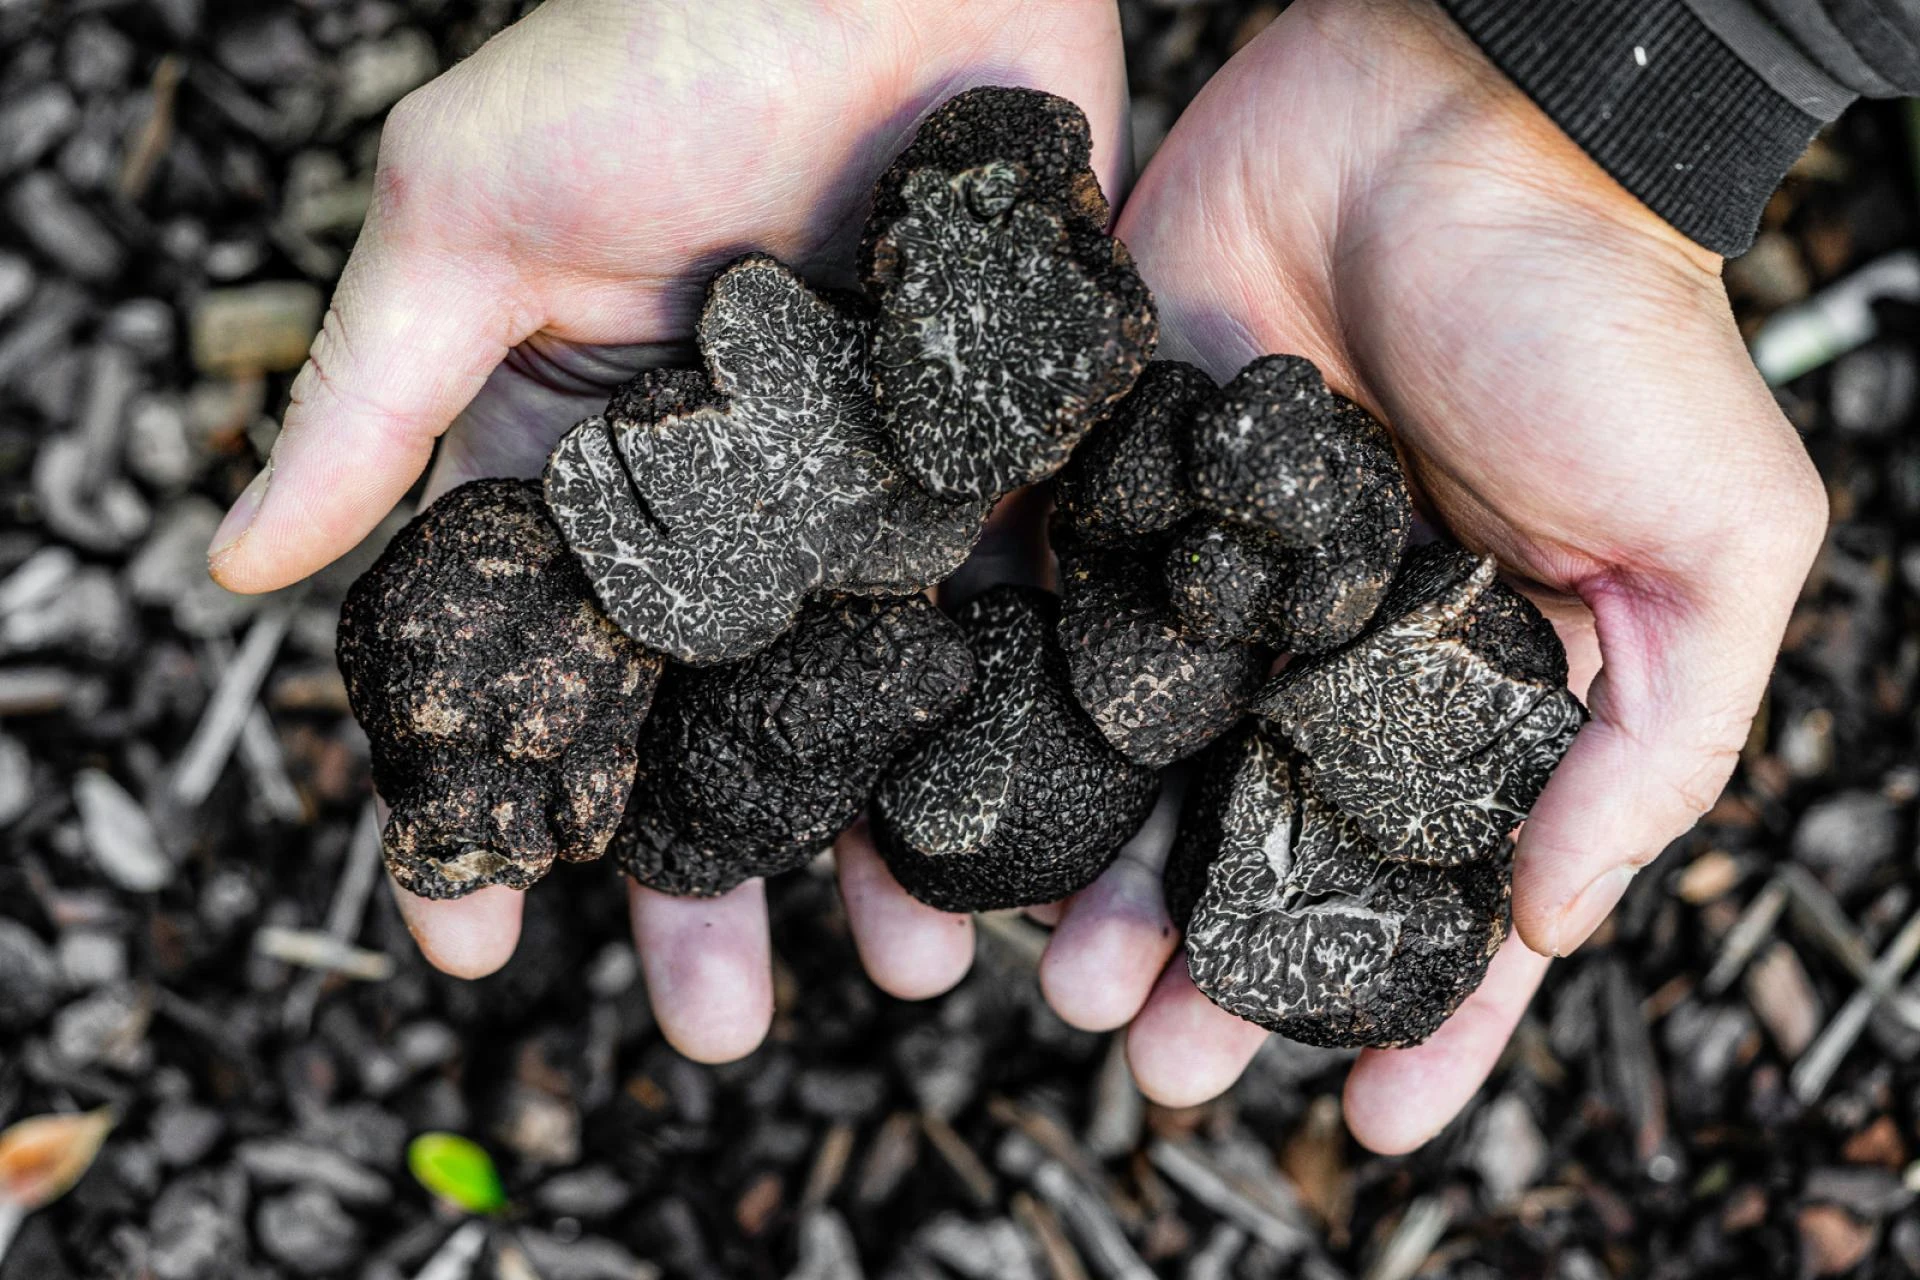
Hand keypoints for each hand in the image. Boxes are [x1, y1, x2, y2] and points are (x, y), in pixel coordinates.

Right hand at [209, 0, 1129, 1058]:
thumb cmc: (657, 52)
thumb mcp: (469, 216)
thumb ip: (376, 402)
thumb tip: (240, 568)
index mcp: (573, 471)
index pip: (516, 676)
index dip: (485, 807)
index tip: (473, 933)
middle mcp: (713, 517)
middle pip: (696, 742)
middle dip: (699, 885)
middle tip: (713, 1025)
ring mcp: (852, 512)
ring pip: (846, 721)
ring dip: (863, 853)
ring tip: (900, 973)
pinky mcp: (983, 482)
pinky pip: (985, 641)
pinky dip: (992, 744)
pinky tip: (1010, 851)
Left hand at [1031, 0, 1826, 1150]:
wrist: (1448, 112)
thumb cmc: (1604, 315)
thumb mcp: (1711, 543)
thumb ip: (1652, 743)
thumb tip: (1553, 925)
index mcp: (1464, 683)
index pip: (1435, 882)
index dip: (1414, 1012)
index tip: (1364, 1120)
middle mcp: (1325, 651)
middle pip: (1256, 847)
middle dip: (1210, 965)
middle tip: (1146, 1053)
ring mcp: (1206, 580)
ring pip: (1135, 769)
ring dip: (1094, 881)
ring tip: (1047, 976)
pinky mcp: (1106, 495)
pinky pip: (1040, 633)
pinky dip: (996, 726)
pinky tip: (954, 820)